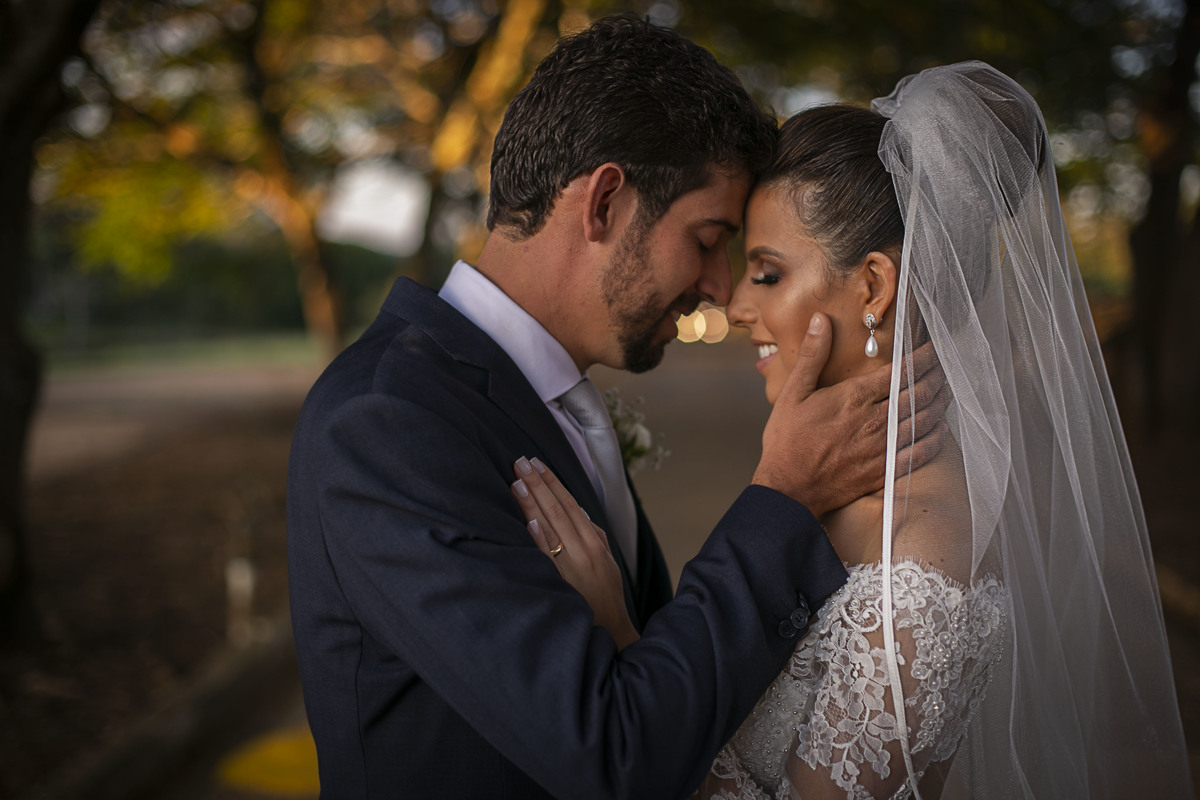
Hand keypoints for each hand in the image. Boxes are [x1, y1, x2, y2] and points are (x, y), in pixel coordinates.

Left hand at [511, 457, 639, 649]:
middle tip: (520, 461)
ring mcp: (573, 565)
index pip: (570, 502)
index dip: (553, 481)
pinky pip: (550, 558)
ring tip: (518, 481)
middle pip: (559, 508)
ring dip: (534, 502)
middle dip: (539, 483)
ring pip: (552, 527)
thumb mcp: (606, 559)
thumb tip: (578, 510)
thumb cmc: (605, 593)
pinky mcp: (562, 582)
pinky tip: (530, 523)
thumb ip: (593, 534)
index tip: (536, 463)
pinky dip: (541, 539)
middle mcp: (585, 548)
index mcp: (594, 540)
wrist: (610, 628)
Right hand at [753, 314, 947, 515]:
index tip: (933, 348)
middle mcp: (874, 421)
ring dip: (939, 402)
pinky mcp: (884, 470)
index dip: (921, 358)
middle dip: (935, 376)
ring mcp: (882, 447)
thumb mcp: (792, 393)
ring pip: (923, 420)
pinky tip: (940, 429)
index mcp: (853, 398)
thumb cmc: (786, 442)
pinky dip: (935, 438)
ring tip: (948, 390)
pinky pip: (920, 453)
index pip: (898, 372)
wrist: (787, 489)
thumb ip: (812, 355)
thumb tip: (820, 320)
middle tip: (946, 365)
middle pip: (917, 393)